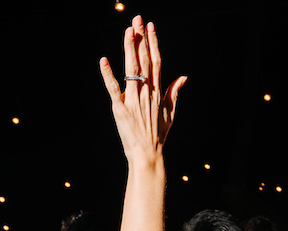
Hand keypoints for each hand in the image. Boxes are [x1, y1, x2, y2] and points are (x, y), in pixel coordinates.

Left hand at [100, 16, 186, 165]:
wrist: (148, 154)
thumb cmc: (158, 134)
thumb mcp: (170, 112)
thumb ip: (175, 92)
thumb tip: (184, 77)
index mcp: (158, 91)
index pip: (156, 61)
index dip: (153, 42)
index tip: (151, 26)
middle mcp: (147, 92)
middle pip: (144, 60)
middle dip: (141, 38)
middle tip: (137, 19)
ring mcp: (133, 99)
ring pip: (131, 69)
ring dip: (129, 49)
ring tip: (128, 31)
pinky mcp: (120, 109)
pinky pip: (113, 89)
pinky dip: (108, 75)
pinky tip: (104, 60)